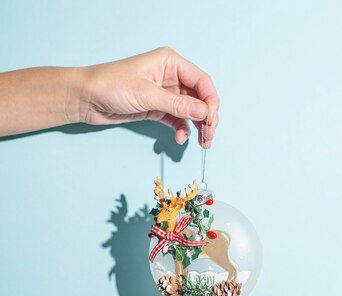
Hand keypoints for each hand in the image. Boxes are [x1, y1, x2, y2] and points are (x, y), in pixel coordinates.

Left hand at [80, 47, 218, 147]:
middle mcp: (171, 76)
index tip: (212, 119)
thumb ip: (178, 105)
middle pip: (200, 98)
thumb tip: (204, 113)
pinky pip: (178, 119)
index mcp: (170, 63)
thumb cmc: (110, 85)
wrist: (85, 98)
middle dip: (207, 117)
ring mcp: (165, 93)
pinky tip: (181, 138)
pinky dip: (183, 129)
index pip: (202, 82)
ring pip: (191, 111)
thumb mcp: (148, 95)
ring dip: (198, 126)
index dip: (210, 101)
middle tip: (209, 135)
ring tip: (202, 142)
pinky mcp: (158, 108)